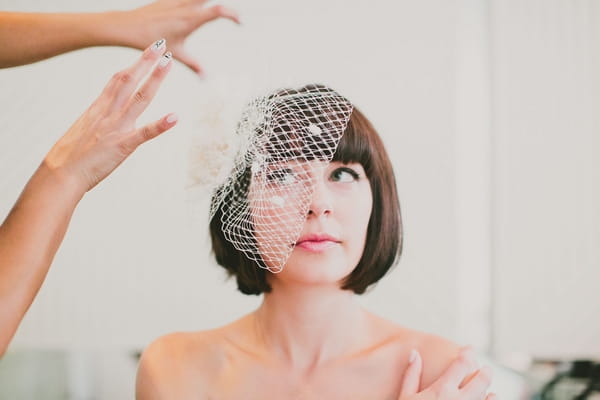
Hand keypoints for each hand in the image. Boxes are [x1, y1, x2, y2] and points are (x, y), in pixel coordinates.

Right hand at [44, 39, 177, 193]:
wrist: (60, 174)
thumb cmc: (68, 158)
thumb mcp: (82, 131)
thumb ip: (96, 121)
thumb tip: (102, 118)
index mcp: (97, 109)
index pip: (117, 81)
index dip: (133, 66)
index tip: (146, 54)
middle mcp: (107, 114)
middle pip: (128, 81)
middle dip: (145, 62)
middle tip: (160, 45)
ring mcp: (116, 128)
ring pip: (139, 98)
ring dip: (155, 79)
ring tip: (168, 62)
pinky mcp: (122, 146)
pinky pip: (144, 133)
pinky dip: (160, 125)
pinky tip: (175, 117)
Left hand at [126, 0, 239, 74]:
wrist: (128, 27)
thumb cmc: (149, 41)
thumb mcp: (176, 54)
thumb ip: (194, 65)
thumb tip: (206, 77)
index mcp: (189, 20)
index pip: (217, 11)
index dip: (232, 15)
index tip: (240, 22)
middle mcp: (185, 7)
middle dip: (223, 3)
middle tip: (232, 11)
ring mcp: (177, 0)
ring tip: (218, 4)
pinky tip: (198, 1)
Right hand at [398, 348, 495, 399]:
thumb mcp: (405, 397)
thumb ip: (411, 375)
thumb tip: (415, 353)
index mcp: (442, 390)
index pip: (462, 363)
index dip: (468, 353)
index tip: (469, 349)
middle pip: (482, 379)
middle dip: (485, 371)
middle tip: (485, 369)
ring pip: (490, 397)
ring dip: (490, 391)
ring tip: (490, 390)